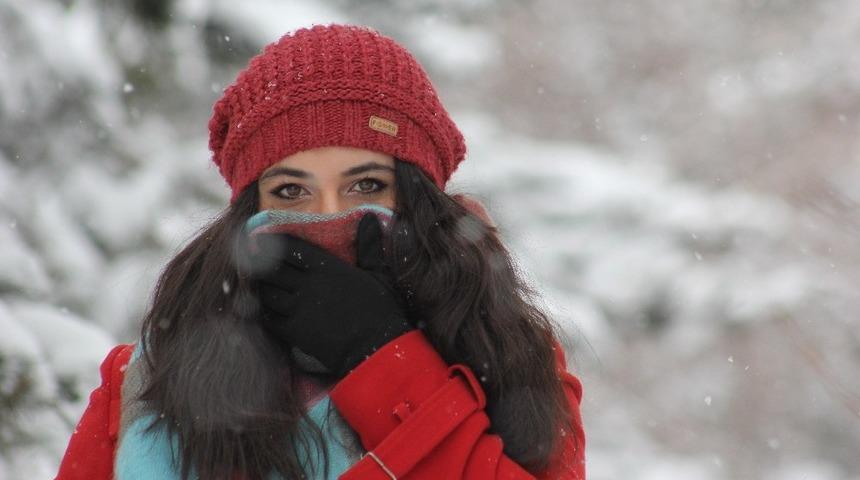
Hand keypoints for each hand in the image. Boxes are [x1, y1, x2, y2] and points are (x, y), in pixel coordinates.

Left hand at [248, 214, 413, 377]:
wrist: (376, 348)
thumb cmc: (381, 309)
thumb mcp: (379, 274)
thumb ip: (369, 245)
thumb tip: (369, 218)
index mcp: (326, 267)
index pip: (291, 248)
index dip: (274, 242)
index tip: (263, 238)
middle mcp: (308, 285)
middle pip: (272, 269)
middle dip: (259, 263)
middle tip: (250, 259)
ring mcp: (299, 309)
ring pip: (268, 293)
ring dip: (262, 287)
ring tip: (259, 284)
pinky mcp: (295, 331)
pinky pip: (271, 318)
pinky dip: (266, 312)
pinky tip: (267, 309)